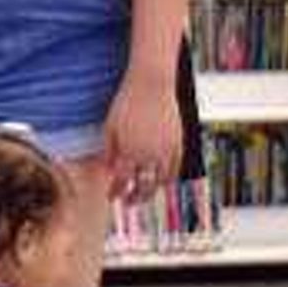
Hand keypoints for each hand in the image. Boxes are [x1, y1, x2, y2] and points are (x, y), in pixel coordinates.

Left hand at [102, 68, 183, 201]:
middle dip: (135, 197)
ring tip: (144, 194)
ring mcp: (165, 149)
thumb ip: (109, 150)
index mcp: (128, 150)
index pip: (122, 181)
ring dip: (152, 191)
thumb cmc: (126, 102)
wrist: (151, 84)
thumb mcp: (110, 126)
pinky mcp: (178, 143)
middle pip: (143, 186)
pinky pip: (175, 168)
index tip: (112, 197)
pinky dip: (168, 179)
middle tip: (129, 202)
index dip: (116, 192)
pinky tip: (161, 181)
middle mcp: (148, 154)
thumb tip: (108, 170)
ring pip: (160, 181)